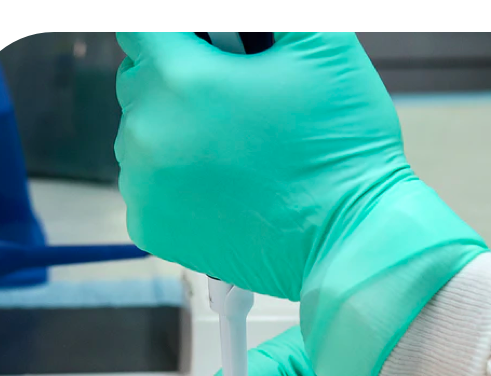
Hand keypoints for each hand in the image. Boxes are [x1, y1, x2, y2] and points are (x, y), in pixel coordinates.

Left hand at [116, 33, 486, 375]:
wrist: (351, 240)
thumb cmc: (342, 148)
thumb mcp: (322, 48)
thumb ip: (272, 20)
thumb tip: (227, 30)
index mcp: (182, 78)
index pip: (141, 29)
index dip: (181, 35)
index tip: (210, 51)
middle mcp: (149, 133)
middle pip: (139, 81)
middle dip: (178, 82)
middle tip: (236, 108)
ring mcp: (146, 186)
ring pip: (139, 136)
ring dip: (174, 135)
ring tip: (233, 154)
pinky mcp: (152, 228)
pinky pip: (146, 186)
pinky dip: (174, 184)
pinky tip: (220, 188)